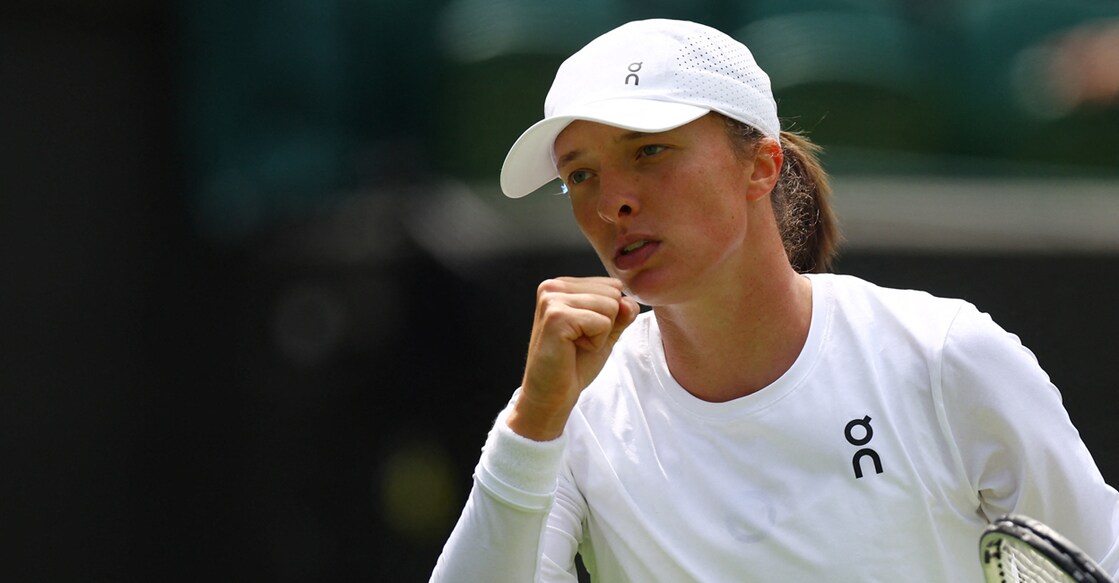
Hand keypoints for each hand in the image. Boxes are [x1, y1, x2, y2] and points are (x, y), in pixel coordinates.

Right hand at [507, 277, 639, 440]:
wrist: (552, 394)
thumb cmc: (574, 363)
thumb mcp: (605, 332)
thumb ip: (621, 313)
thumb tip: (629, 302)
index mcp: (562, 285)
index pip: (612, 285)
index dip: (608, 315)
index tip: (583, 332)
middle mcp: (553, 286)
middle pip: (613, 293)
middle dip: (605, 323)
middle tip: (579, 341)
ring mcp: (552, 300)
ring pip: (610, 306)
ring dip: (600, 333)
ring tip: (575, 345)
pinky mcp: (556, 317)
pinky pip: (602, 322)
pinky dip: (596, 342)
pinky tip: (572, 349)